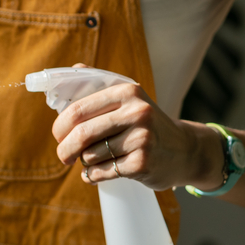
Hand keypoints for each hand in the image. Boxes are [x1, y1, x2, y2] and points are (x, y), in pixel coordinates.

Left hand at [51, 65, 224, 190]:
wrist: (186, 150)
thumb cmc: (146, 124)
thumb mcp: (128, 99)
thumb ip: (99, 84)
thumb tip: (72, 69)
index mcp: (127, 91)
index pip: (78, 109)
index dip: (60, 125)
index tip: (58, 135)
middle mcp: (137, 113)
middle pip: (82, 134)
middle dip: (65, 148)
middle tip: (63, 156)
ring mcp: (142, 139)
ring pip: (90, 155)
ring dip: (83, 162)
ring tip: (92, 160)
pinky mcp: (143, 163)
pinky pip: (102, 172)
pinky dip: (92, 175)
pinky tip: (95, 173)